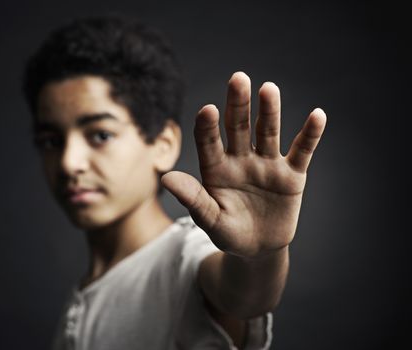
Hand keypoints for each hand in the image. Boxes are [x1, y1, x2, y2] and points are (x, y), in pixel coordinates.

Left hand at [161, 72, 326, 258]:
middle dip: (238, 105)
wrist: (258, 248)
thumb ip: (193, 199)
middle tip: (238, 79)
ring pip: (268, 132)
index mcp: (216, 168)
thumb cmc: (228, 233)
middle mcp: (240, 159)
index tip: (208, 110)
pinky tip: (318, 116)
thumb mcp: (210, 220)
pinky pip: (302, 151)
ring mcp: (267, 164)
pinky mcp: (291, 174)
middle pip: (239, 127)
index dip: (208, 127)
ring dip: (270, 111)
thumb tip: (166, 178)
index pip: (209, 142)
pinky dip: (310, 135)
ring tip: (268, 89)